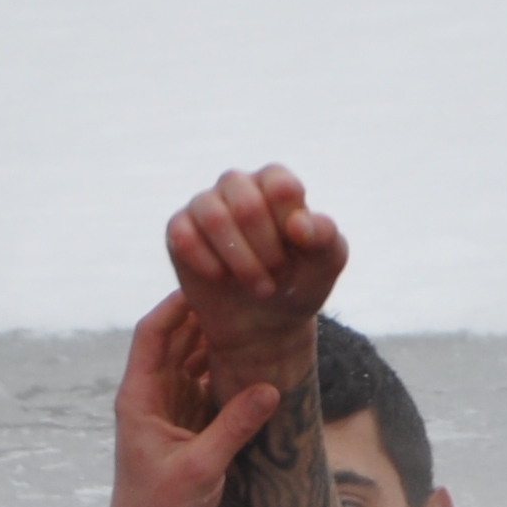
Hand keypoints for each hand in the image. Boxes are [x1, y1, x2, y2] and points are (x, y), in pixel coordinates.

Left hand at [107, 292, 289, 506]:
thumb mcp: (201, 468)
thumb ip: (233, 427)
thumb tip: (270, 388)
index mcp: (140, 396)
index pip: (153, 333)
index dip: (178, 305)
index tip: (212, 284)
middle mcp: (151, 394)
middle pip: (175, 338)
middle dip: (205, 314)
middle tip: (243, 293)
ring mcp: (168, 406)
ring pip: (192, 358)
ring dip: (218, 339)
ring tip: (254, 318)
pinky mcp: (185, 422)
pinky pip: (206, 383)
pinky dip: (226, 369)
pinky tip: (254, 358)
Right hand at [163, 167, 348, 400]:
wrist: (266, 323)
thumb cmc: (299, 282)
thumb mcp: (327, 262)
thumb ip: (325, 236)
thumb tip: (299, 225)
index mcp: (275, 182)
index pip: (280, 184)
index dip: (290, 224)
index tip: (299, 251)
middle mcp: (237, 185)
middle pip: (246, 201)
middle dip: (267, 248)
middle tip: (277, 274)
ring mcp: (204, 205)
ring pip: (213, 216)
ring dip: (241, 260)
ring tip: (260, 285)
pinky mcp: (179, 230)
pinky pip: (184, 237)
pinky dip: (208, 264)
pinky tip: (223, 279)